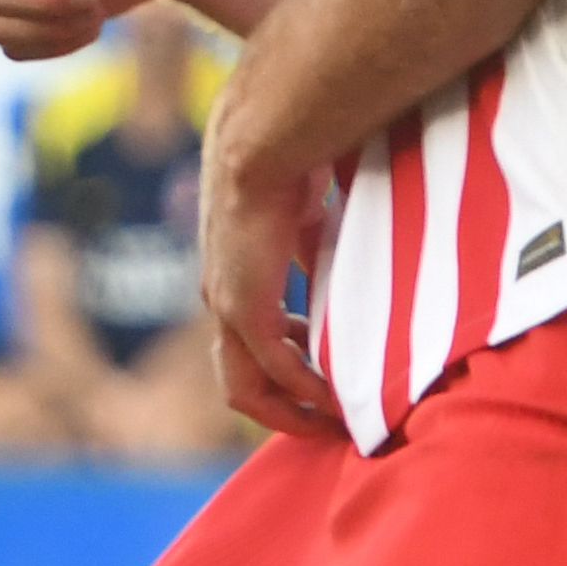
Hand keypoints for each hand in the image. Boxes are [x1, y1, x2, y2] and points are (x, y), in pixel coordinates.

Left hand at [198, 134, 343, 435]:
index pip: (250, 344)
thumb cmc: (290, 164)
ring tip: (334, 421)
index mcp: (234, 279)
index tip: (328, 377)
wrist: (264, 143)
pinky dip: (305, 391)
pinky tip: (336, 401)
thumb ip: (313, 253)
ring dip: (292, 408)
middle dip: (283, 409)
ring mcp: (228, 306)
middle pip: (240, 381)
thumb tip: (344, 268)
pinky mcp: (244, 306)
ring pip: (247, 385)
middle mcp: (222, 300)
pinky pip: (274, 367)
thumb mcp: (305, 222)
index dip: (288, 368)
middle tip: (328, 422)